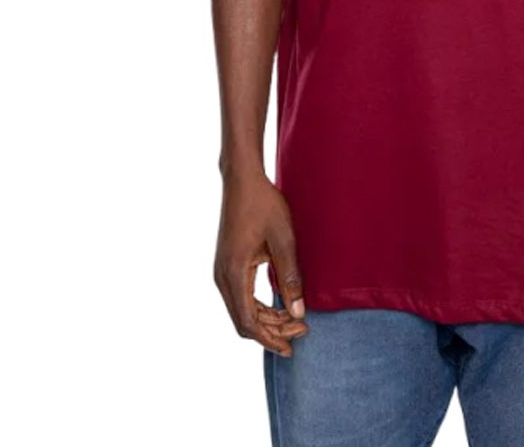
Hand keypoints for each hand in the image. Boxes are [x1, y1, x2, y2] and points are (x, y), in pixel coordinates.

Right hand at [213, 171, 309, 356]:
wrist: (242, 180)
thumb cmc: (264, 204)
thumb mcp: (284, 239)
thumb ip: (291, 277)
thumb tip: (299, 313)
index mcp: (234, 273)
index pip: (248, 322)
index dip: (271, 338)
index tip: (294, 344)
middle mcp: (222, 277)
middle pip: (243, 321)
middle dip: (272, 331)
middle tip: (302, 330)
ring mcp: (221, 271)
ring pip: (241, 311)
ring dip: (266, 320)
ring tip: (295, 319)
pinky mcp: (226, 265)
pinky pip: (240, 297)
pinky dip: (258, 307)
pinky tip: (278, 306)